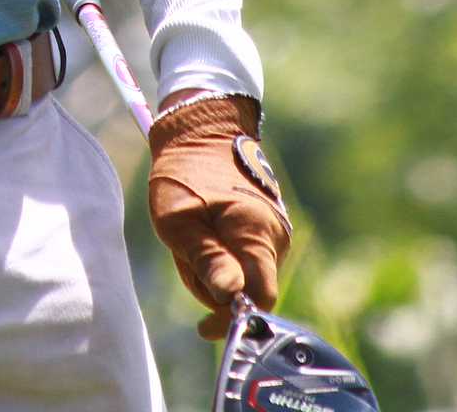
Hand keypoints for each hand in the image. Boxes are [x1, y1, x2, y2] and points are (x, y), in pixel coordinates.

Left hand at [144, 92, 292, 341]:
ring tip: (191, 235)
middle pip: (249, 289)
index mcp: (257, 233)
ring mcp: (275, 230)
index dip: (234, 318)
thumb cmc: (186, 173)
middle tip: (183, 253)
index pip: (261, 298)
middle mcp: (277, 235)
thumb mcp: (180, 220)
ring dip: (213, 267)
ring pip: (244, 274)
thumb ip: (207, 260)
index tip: (203, 326)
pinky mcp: (268, 227)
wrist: (203, 129)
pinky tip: (204, 230)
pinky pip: (244, 257)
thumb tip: (229, 297)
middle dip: (213, 285)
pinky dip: (220, 253)